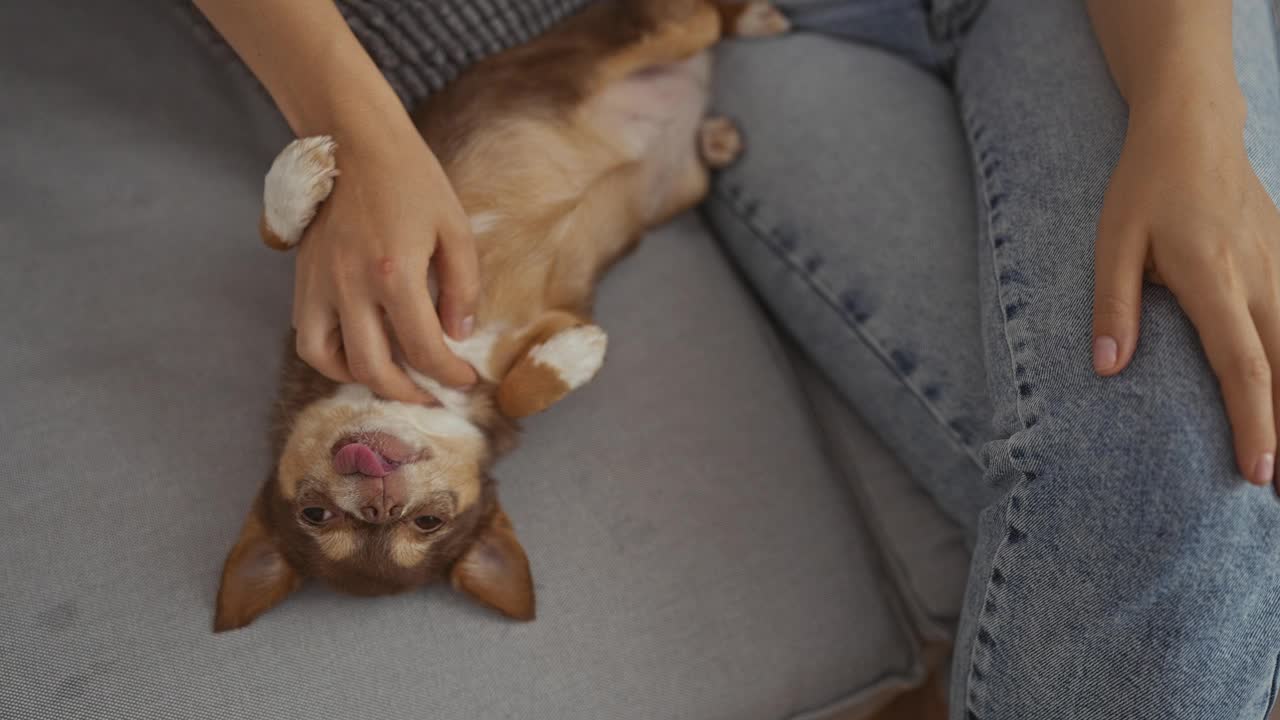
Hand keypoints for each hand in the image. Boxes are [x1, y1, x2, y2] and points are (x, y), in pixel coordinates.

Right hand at [292, 118, 478, 402]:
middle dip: (410, 393)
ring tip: (395, 380)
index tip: (467, 378)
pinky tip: (360, 353)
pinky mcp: (303, 280)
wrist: (354, 143)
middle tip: (434, 394)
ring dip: (365, 381)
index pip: (424, 349)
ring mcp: (320, 285)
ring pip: (331, 361)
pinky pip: (309, 338)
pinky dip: (332, 358)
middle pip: (376, 369)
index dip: (450, 374)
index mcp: (395, 273)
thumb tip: (459, 335)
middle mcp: (351, 286)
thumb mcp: (455, 229)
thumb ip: (462, 287)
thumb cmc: (412, 181)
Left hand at [1092, 95, 1279, 486]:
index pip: (1241, 364)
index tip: (1258, 473)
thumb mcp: (1112, 241)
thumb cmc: (1144, 188)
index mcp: (1212, 278)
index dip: (1254, 422)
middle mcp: (1260, 277)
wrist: (1194, 129)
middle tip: (1279, 488)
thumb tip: (1107, 368)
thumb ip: (1114, 305)